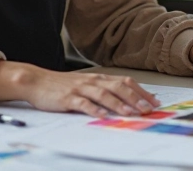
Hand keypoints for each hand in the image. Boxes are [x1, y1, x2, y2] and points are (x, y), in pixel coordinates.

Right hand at [0, 61, 159, 117]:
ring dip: (118, 103)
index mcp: (99, 78)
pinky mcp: (68, 98)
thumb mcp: (87, 84)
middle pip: (118, 87)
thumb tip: (127, 98)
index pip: (125, 82)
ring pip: (103, 94)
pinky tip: (102, 115)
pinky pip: (83, 103)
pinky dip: (94, 109)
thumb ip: (105, 89)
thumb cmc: (63, 85)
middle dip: (135, 98)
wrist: (37, 81)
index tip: (155, 102)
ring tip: (130, 112)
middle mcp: (92, 81)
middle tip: (148, 108)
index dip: (141, 91)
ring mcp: (80, 89)